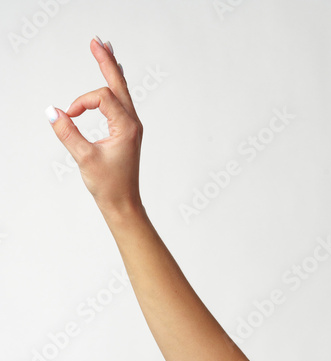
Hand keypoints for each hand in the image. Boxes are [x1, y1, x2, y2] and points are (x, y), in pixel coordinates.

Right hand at [46, 37, 143, 213]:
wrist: (123, 203)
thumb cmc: (109, 185)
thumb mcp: (85, 158)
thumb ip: (68, 133)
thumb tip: (52, 111)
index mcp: (127, 126)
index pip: (102, 97)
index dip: (81, 102)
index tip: (69, 117)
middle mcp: (132, 123)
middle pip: (118, 84)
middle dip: (106, 62)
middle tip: (96, 41)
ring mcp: (131, 127)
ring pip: (121, 92)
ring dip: (112, 71)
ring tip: (105, 51)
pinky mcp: (127, 133)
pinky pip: (121, 103)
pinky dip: (114, 88)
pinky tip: (113, 81)